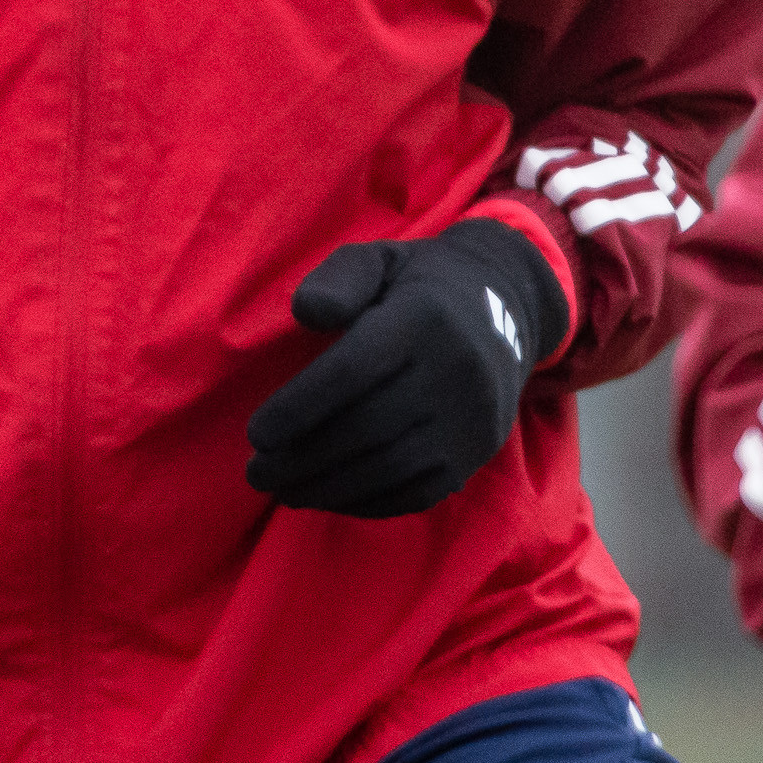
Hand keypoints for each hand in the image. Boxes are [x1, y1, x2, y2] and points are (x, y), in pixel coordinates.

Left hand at [243, 221, 567, 517]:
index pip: (352, 371)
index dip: (299, 408)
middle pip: (367, 428)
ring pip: (391, 468)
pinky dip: (367, 503)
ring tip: (284, 490)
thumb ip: (338, 279)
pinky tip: (329, 496)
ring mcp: (473, 416)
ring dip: (328, 489)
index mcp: (424, 316)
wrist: (506, 309)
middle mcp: (456, 369)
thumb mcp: (377, 260)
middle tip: (258, 473)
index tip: (256, 434)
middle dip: (303, 459)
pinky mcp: (480, 450)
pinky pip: (418, 491)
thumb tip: (306, 312)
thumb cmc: (417, 285)